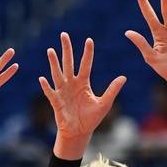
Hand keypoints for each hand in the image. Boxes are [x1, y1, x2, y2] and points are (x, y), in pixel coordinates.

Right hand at [38, 33, 125, 151]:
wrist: (79, 132)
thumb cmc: (91, 119)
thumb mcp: (104, 104)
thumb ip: (112, 90)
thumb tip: (123, 77)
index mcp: (83, 83)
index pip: (85, 64)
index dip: (87, 53)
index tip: (89, 40)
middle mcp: (72, 84)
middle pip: (68, 63)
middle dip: (66, 49)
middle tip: (64, 35)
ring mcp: (63, 92)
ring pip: (57, 74)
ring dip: (54, 62)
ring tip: (51, 50)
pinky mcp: (56, 102)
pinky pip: (51, 92)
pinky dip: (46, 86)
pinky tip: (42, 78)